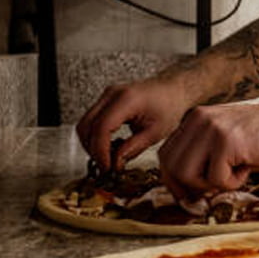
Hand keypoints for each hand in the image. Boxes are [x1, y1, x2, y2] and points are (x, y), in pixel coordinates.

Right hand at [76, 77, 190, 171]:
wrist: (173, 90)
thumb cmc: (169, 107)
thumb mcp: (156, 132)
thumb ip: (133, 148)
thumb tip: (115, 163)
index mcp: (127, 100)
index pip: (102, 127)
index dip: (100, 150)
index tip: (106, 167)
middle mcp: (112, 94)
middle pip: (86, 125)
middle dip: (92, 149)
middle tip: (106, 166)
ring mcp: (107, 95)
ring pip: (85, 124)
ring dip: (92, 144)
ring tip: (109, 157)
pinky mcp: (106, 100)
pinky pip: (92, 121)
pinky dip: (96, 136)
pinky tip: (110, 147)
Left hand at [157, 98, 258, 198]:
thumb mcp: (225, 140)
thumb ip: (202, 156)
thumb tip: (183, 191)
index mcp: (194, 119)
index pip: (166, 155)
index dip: (174, 179)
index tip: (191, 192)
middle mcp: (198, 120)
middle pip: (170, 166)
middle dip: (189, 186)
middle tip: (214, 188)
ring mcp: (211, 129)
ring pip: (187, 175)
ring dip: (210, 185)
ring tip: (233, 174)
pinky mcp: (227, 141)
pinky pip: (216, 179)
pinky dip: (233, 183)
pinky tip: (247, 167)